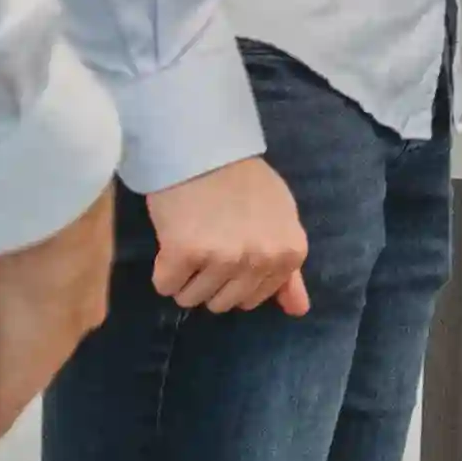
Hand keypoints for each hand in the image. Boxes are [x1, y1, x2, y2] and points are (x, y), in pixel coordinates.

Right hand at [147, 153, 311, 316]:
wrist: (204, 149)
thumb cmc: (243, 182)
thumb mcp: (280, 220)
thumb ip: (288, 269)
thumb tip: (298, 311)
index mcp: (289, 254)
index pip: (254, 298)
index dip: (235, 278)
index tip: (228, 249)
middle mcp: (261, 260)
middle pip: (223, 303)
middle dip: (210, 279)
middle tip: (208, 242)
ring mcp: (224, 258)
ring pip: (192, 298)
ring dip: (185, 276)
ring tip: (190, 238)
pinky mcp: (185, 253)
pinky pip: (165, 285)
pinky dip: (163, 270)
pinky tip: (173, 238)